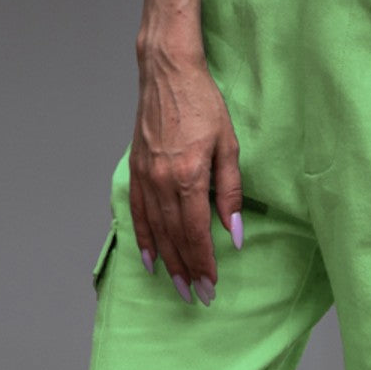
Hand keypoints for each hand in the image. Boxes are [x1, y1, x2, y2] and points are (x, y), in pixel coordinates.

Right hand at [128, 43, 243, 306]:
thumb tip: (234, 233)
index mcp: (189, 178)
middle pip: (175, 239)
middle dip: (187, 271)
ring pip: (156, 231)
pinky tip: (150, 259)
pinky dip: (143, 239)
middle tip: (197, 297)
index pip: (197, 234)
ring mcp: (145, 177)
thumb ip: (231, 193)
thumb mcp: (229, 147)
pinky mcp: (136, 171)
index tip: (211, 286)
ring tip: (177, 286)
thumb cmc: (203, 104)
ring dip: (167, 262)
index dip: (204, 264)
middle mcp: (163, 182)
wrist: (167, 72)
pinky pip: (137, 214)